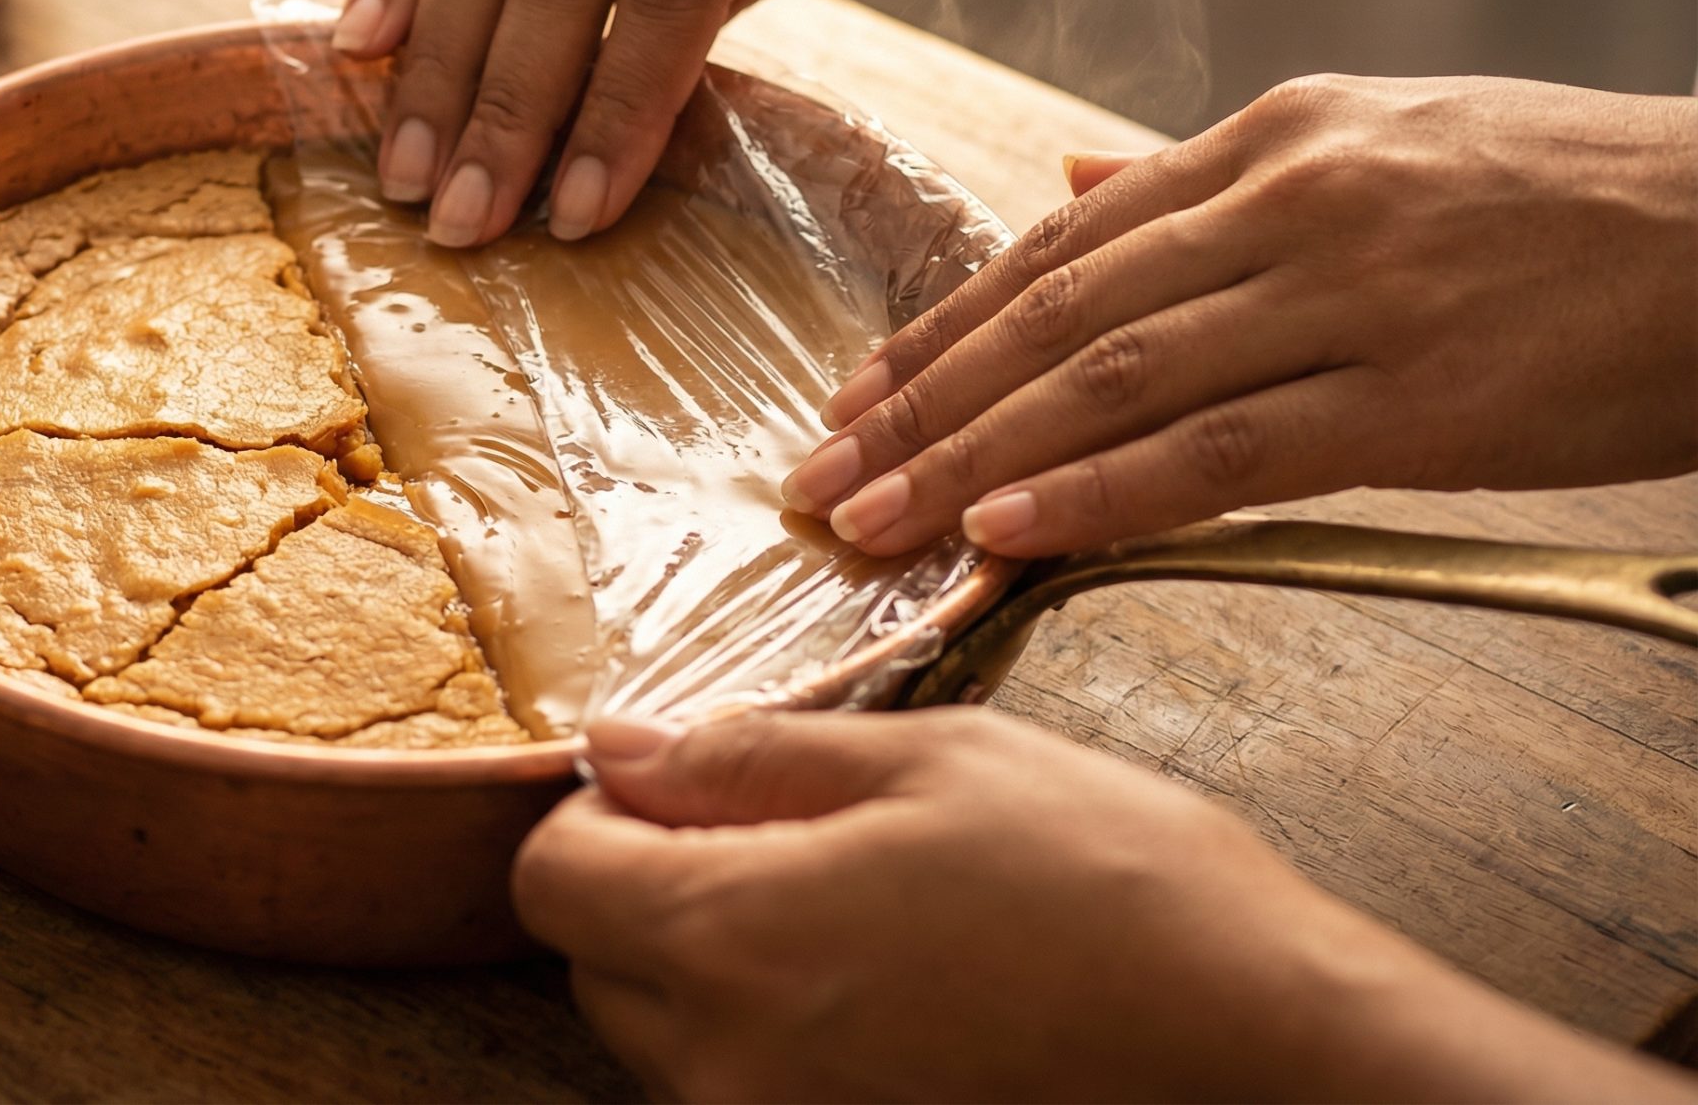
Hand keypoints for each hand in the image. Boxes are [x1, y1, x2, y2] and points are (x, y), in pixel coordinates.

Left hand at [514, 709, 1693, 1101]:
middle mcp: (730, 1064)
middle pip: (598, 964)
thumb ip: (749, 756)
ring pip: (670, 1038)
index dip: (600, 812)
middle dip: (653, 887)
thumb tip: (619, 745)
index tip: (679, 781)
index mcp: (733, 938)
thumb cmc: (1114, 884)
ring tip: (864, 912)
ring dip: (719, 965)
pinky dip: (781, 1035)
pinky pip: (750, 1091)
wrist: (1262, 1045)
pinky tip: (892, 986)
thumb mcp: (933, 761)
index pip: (553, 878)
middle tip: (789, 835)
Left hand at [782, 74, 1697, 558]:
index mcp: (1273, 136)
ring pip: (1114, 383)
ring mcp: (1350, 296)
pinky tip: (1009, 529)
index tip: (858, 392)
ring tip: (873, 520)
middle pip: (1057, 313)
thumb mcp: (1381, 141)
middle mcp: (1290, 202)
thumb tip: (1068, 176)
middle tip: (819, 473)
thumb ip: (1207, 173)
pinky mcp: (1418, 399)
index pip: (1062, 242)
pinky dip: (1103, 491)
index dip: (944, 325)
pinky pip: (1224, 453)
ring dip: (972, 457)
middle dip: (921, 402)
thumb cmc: (1567, 201)